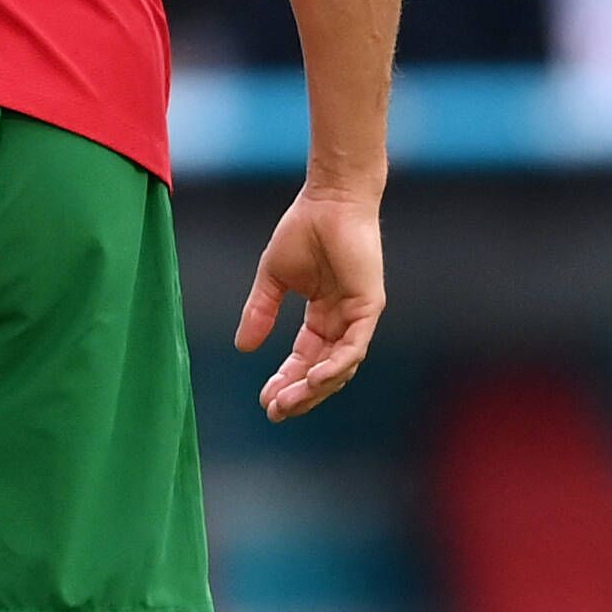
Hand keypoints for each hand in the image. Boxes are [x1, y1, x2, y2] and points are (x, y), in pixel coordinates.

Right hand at [237, 185, 384, 422]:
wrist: (327, 201)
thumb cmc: (303, 229)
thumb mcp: (273, 278)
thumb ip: (260, 312)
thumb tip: (243, 348)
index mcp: (321, 317)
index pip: (304, 359)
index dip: (285, 380)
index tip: (265, 400)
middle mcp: (341, 322)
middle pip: (322, 370)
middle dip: (299, 394)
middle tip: (275, 410)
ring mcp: (357, 317)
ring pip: (339, 366)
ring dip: (314, 388)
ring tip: (287, 401)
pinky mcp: (368, 307)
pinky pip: (353, 347)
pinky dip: (335, 366)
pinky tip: (313, 379)